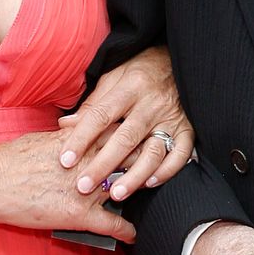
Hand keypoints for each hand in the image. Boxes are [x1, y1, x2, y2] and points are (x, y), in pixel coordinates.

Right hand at [0, 130, 136, 241]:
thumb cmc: (11, 160)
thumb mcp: (44, 138)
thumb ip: (69, 136)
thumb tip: (80, 135)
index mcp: (82, 142)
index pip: (119, 134)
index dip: (134, 137)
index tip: (142, 139)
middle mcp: (90, 163)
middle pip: (130, 158)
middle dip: (143, 160)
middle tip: (151, 164)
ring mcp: (88, 190)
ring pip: (126, 189)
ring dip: (137, 192)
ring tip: (144, 196)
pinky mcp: (80, 215)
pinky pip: (112, 224)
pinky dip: (126, 231)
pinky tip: (131, 235)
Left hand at [57, 46, 193, 198]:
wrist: (178, 61)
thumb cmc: (139, 70)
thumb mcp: (114, 76)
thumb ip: (93, 104)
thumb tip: (65, 126)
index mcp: (129, 87)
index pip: (101, 115)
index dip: (81, 138)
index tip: (65, 159)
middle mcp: (151, 104)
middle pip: (125, 138)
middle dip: (103, 165)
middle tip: (84, 186)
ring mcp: (172, 118)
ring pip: (153, 151)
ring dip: (134, 176)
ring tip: (116, 194)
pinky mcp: (188, 129)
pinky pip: (180, 153)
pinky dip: (167, 170)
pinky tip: (151, 183)